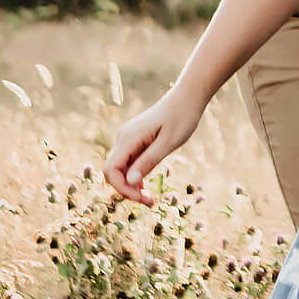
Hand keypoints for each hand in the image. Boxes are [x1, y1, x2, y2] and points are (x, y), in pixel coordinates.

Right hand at [104, 85, 203, 204]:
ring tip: (149, 197)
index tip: (143, 198)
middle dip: (126, 190)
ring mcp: (127, 138)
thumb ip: (148, 162)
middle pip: (112, 172)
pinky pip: (127, 162)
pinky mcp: (134, 140)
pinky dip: (133, 176)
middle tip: (149, 201)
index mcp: (128, 138)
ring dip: (129, 185)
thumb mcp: (168, 143)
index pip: (111, 170)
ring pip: (119, 168)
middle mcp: (123, 138)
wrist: (187, 97)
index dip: (123, 189)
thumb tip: (130, 182)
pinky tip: (145, 185)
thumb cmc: (182, 118)